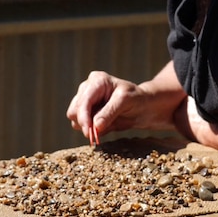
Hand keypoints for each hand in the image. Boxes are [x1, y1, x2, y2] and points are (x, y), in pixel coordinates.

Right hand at [66, 69, 182, 143]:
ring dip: (86, 127)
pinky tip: (103, 127)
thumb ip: (110, 112)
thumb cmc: (137, 99)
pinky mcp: (87, 112)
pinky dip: (90, 130)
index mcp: (97, 80)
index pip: (83, 102)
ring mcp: (86, 100)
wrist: (144, 107)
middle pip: (74, 111)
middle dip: (84, 124)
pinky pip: (80, 125)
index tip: (89, 132)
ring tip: (105, 127)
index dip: (84, 117)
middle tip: (96, 135)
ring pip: (74, 119)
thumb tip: (95, 127)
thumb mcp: (126, 102)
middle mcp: (88, 88)